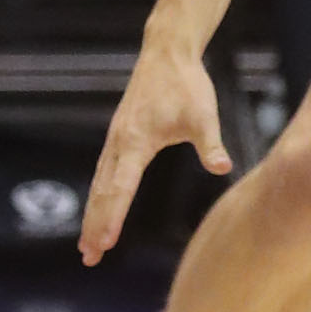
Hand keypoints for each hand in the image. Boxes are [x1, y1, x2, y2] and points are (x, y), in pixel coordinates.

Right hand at [80, 44, 229, 264]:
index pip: (121, 188)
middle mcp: (119, 143)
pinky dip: (98, 194)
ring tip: (87, 244)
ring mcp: (116, 139)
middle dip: (95, 225)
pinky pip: (104, 171)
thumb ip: (210, 144)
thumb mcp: (204, 115)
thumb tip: (223, 168)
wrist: (167, 54)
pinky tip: (99, 207)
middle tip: (89, 257)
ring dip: (92, 213)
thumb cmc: (187, 85)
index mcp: (137, 142)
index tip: (105, 243)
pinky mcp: (119, 134)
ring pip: (99, 183)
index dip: (113, 217)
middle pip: (102, 192)